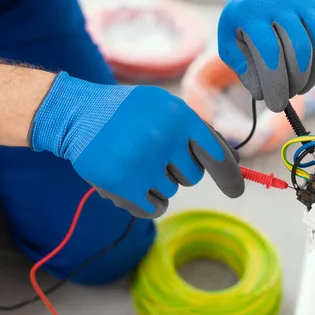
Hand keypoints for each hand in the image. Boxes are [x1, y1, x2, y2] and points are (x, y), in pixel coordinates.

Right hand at [29, 72, 243, 217]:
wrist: (77, 115)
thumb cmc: (128, 113)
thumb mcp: (164, 106)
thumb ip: (198, 130)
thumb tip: (235, 161)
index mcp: (180, 115)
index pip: (216, 153)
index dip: (229, 175)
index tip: (237, 191)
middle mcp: (165, 137)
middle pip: (193, 176)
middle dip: (177, 169)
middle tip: (151, 153)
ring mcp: (144, 162)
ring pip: (171, 192)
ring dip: (156, 183)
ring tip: (133, 161)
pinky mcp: (124, 185)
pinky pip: (155, 208)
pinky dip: (146, 201)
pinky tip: (130, 183)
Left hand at [218, 0, 314, 111]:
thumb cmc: (242, 22)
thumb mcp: (229, 41)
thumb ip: (241, 67)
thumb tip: (262, 92)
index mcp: (252, 12)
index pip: (269, 51)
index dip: (275, 83)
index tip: (276, 105)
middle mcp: (280, 1)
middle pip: (299, 48)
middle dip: (297, 80)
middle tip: (289, 95)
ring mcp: (304, 1)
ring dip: (314, 74)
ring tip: (301, 88)